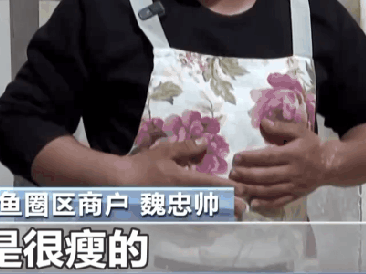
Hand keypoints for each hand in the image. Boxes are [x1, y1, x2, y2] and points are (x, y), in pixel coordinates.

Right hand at [118, 139, 246, 218]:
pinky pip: (190, 221)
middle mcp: (182, 195)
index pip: (210, 183)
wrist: (121, 182)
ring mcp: (176, 207)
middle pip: (211, 203)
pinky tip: (211, 222)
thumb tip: (205, 143)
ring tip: (232, 217)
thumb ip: (186, 148)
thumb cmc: (144, 165)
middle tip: (243, 209)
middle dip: (229, 206)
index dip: (228, 186)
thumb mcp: (165, 151)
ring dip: (219, 215)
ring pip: (203, 214)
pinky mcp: (170, 214)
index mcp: (183, 179)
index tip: (241, 189)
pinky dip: (203, 221)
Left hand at [229, 119, 330, 210]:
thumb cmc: (312, 146)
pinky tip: (253, 203)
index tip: (236, 158)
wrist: (329, 165)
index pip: (267, 157)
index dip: (251, 158)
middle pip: (266, 175)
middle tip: (232, 173)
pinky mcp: (296, 195)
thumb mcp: (300, 132)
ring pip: (270, 189)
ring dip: (252, 189)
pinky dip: (266, 203)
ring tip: (237, 187)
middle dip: (247, 175)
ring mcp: (294, 186)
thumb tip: (263, 122)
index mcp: (292, 155)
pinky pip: (280, 201)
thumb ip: (281, 127)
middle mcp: (293, 172)